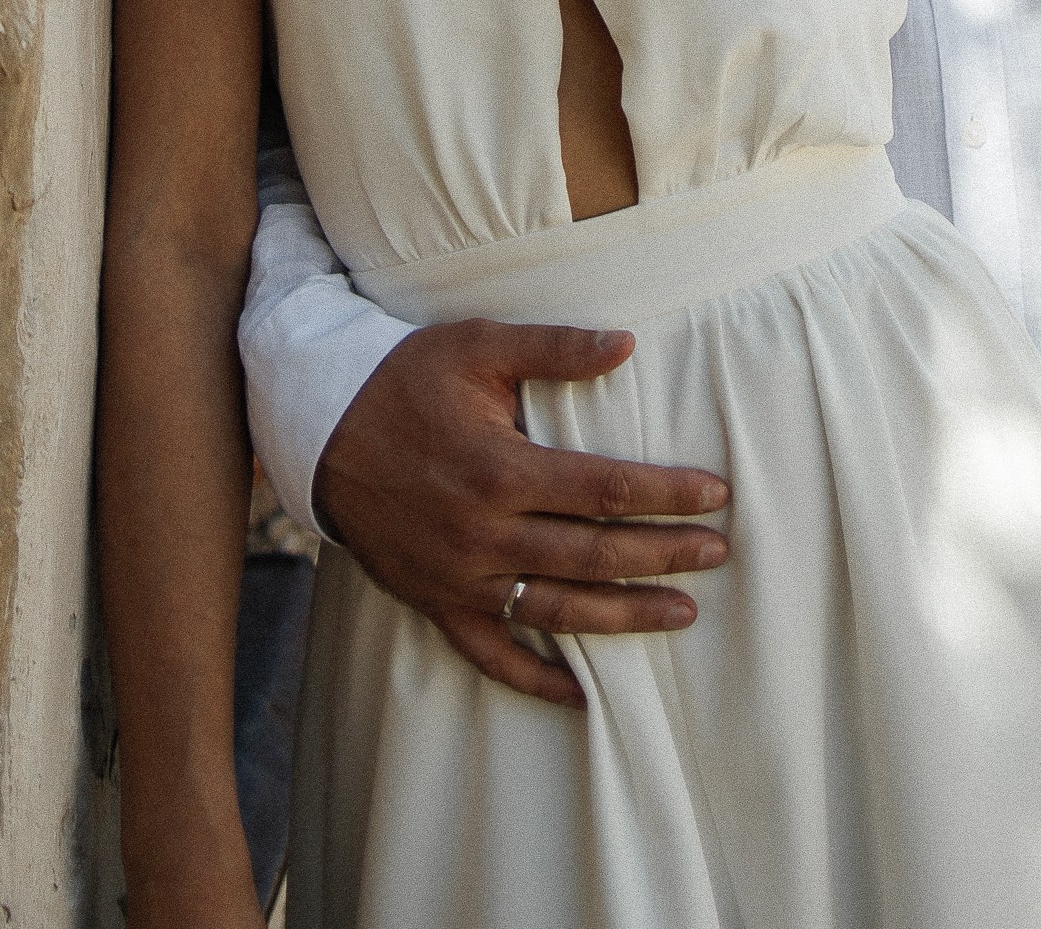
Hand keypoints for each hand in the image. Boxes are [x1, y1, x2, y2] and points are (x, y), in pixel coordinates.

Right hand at [313, 320, 731, 709]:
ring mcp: (460, 578)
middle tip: (718, 553)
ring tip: (680, 614)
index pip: (605, 490)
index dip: (667, 494)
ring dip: (624, 616)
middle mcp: (484, 533)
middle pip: (594, 554)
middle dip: (664, 555)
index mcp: (501, 469)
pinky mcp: (436, 604)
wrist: (322, 428)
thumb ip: (553, 349)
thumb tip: (626, 344)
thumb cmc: (406, 379)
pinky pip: (491, 656)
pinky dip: (535, 682)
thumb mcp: (477, 346)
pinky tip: (580, 696)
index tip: (715, 493)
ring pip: (558, 611)